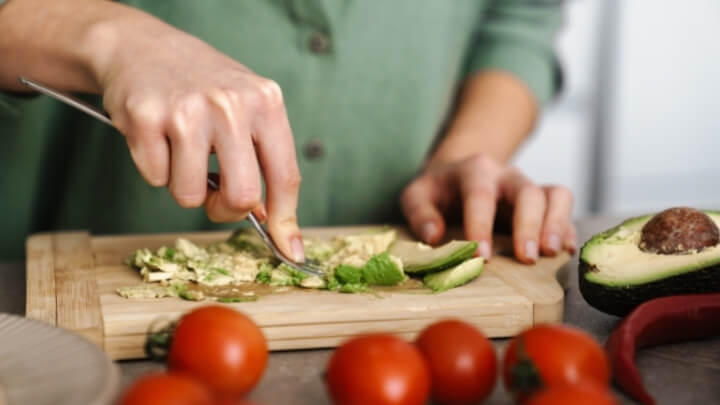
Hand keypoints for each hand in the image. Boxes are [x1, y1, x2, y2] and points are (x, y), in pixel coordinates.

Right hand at [93, 15, 303, 260]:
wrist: (142, 47)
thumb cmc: (202, 86)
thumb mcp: (246, 106)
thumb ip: (263, 157)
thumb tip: (276, 223)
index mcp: (266, 102)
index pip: (286, 176)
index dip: (287, 220)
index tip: (291, 251)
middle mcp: (230, 105)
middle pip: (240, 196)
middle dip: (225, 209)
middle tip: (213, 193)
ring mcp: (187, 111)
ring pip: (190, 196)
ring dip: (183, 184)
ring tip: (180, 148)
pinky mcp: (146, 118)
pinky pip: (154, 178)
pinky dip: (154, 167)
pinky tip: (156, 136)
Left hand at [400, 154, 575, 262]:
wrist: (457, 174)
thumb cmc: (436, 191)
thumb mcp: (416, 195)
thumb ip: (420, 213)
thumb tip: (434, 236)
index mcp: (474, 171)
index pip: (480, 196)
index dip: (482, 226)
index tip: (481, 256)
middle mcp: (506, 176)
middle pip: (527, 192)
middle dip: (528, 226)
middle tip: (525, 258)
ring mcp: (528, 187)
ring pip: (555, 195)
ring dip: (557, 224)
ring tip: (552, 253)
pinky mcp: (543, 202)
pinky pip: (564, 207)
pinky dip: (567, 228)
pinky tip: (564, 251)